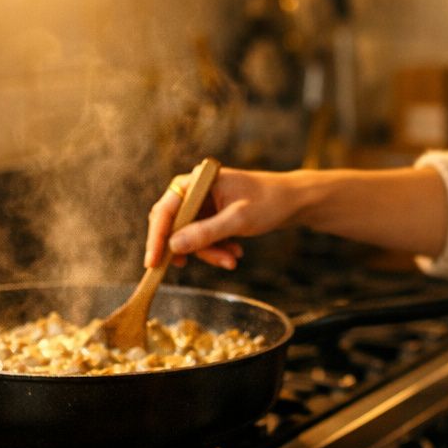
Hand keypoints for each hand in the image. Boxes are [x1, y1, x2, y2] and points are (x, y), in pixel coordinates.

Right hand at [143, 167, 304, 269]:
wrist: (294, 201)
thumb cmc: (270, 202)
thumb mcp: (238, 220)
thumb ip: (205, 233)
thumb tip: (173, 247)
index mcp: (198, 180)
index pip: (166, 209)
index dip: (157, 237)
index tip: (153, 262)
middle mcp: (197, 189)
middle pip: (174, 224)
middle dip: (189, 247)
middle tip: (191, 267)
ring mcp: (204, 203)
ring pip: (190, 235)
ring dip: (208, 251)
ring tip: (232, 259)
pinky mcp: (212, 215)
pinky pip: (203, 237)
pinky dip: (216, 248)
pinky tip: (235, 251)